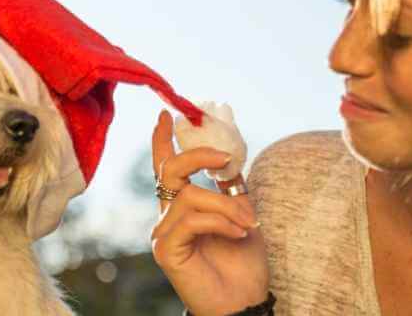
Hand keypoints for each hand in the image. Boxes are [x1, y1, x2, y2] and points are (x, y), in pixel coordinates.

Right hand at [151, 110, 268, 315]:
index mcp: (182, 206)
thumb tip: (230, 154)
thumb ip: (231, 187)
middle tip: (225, 159)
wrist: (244, 301)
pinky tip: (237, 234)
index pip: (166, 166)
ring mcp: (164, 233)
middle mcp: (168, 217)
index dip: (163, 139)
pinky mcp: (166, 249)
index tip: (167, 113)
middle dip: (198, 155)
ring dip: (226, 206)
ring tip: (248, 224)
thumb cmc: (243, 263)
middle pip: (170, 169)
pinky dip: (220, 222)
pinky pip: (192, 219)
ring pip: (190, 196)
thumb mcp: (242, 214)